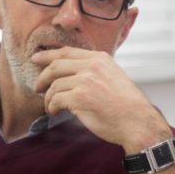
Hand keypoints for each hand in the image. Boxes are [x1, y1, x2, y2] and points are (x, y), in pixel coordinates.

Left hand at [32, 48, 171, 151]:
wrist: (137, 122)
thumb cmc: (127, 106)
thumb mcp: (113, 77)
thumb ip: (95, 72)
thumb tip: (72, 75)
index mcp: (99, 59)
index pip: (67, 52)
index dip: (48, 55)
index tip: (37, 58)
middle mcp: (91, 66)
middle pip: (56, 65)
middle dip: (42, 77)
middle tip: (37, 87)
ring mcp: (84, 81)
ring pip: (54, 85)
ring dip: (48, 98)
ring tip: (50, 106)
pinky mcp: (79, 98)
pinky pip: (55, 100)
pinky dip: (51, 107)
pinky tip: (55, 112)